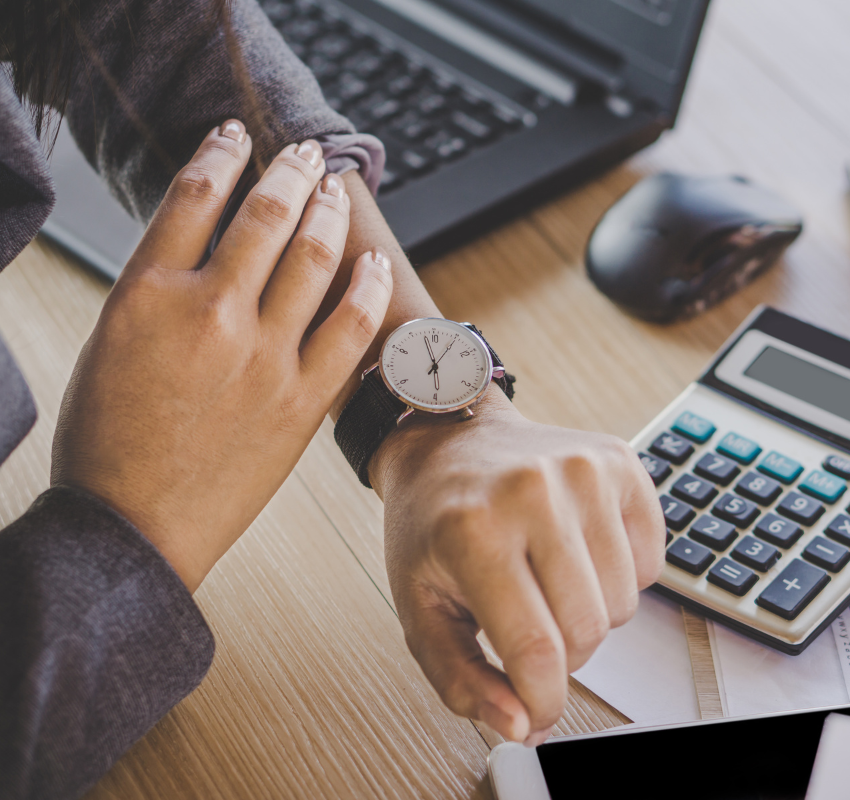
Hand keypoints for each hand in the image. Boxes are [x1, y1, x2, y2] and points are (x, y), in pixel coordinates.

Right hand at [51, 120, 392, 590]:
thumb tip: (205, 248)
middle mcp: (209, 313)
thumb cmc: (108, 443)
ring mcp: (262, 356)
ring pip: (312, 258)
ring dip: (327, 212)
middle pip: (262, 215)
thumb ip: (157, 290)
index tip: (236, 137)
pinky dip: (368, 287)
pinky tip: (373, 262)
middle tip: (300, 152)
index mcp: (146, 295)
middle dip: (286, 170)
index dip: (220, 154)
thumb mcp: (109, 345)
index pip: (193, 196)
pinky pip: (350, 326)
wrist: (132, 528)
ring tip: (332, 189)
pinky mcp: (301, 399)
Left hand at [371, 390, 665, 744]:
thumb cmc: (432, 525)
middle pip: (588, 631)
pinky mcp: (620, 462)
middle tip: (528, 627)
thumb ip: (461, 680)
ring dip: (590, 615)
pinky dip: (620, 577)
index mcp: (472, 530)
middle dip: (562, 656)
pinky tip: (578, 553)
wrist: (450, 442)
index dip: (543, 702)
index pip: (536, 650)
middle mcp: (533, 491)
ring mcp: (583, 470)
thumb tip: (522, 725)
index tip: (536, 714)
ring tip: (548, 583)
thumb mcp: (419, 609)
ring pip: (624, 605)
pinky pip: (651, 564)